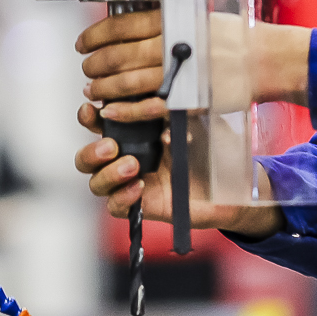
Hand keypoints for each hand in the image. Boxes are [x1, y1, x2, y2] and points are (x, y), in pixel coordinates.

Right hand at [73, 111, 281, 237]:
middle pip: (86, 158)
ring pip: (95, 182)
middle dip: (91, 151)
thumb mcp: (196, 123)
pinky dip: (122, 196)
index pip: (100, 124)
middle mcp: (126, 157)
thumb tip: (159, 116)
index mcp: (134, 133)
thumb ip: (175, 115)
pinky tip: (139, 188)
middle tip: (110, 146)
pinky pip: (115, 206)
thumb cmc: (212, 150)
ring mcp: (130, 183)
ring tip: (132, 166)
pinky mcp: (140, 206)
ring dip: (108, 173)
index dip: (88, 117)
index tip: (91, 109)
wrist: (230, 185)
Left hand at [74, 10, 313, 110]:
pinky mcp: (187, 98)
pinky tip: (111, 111)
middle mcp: (173, 45)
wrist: (267, 59)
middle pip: (119, 54)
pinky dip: (125, 110)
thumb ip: (167, 22)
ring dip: (104, 87)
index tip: (84, 42)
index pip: (123, 25)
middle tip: (87, 68)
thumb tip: (134, 25)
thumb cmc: (237, 38)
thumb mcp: (198, 18)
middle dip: (95, 64)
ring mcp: (179, 73)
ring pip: (128, 80)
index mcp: (173, 22)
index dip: (97, 35)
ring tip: (93, 90)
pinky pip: (147, 106)